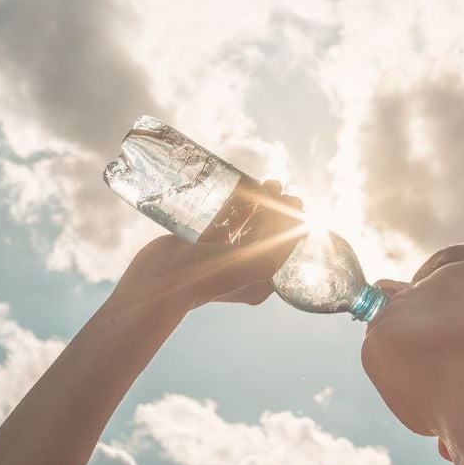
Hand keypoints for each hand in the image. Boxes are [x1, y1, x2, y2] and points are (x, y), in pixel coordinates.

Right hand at [109, 180, 307, 311]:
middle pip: (267, 234)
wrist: (162, 281)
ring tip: (269, 182)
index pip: (283, 249)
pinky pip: (223, 220)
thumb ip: (281, 243)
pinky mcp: (201, 243)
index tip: (297, 203)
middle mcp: (241, 269)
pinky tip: (242, 188)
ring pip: (246, 224)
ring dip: (259, 203)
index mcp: (258, 282)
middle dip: (278, 209)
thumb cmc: (210, 277)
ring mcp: (220, 255)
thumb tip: (301, 221)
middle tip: (283, 188)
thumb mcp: (257, 262)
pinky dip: (235, 204)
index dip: (293, 224)